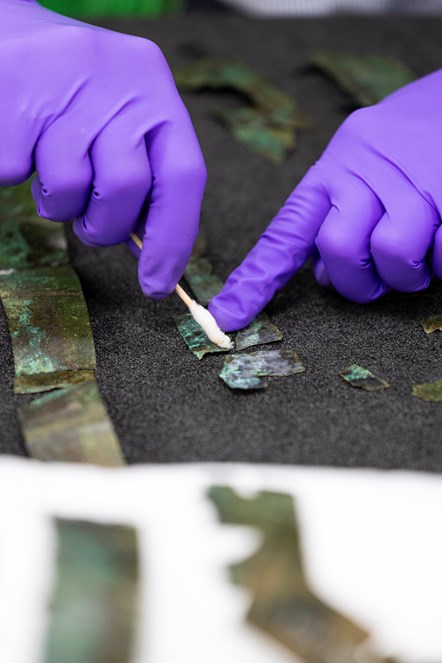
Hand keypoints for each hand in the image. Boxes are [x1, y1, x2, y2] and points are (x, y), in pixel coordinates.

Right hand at [0, 0, 205, 297]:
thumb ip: (143, 173)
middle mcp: (117, 79)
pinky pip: (16, 173)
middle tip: (88, 220)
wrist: (8, 33)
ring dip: (57, 200)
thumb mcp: (121, 121)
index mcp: (155, 88)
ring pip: (68, 185)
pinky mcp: (10, 92)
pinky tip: (20, 146)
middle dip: (104, 224)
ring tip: (49, 169)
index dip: (172, 239)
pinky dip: (16, 175)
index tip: (156, 283)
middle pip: (125, 187)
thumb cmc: (73, 97)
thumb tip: (150, 247)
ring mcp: (62, 82)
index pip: (182, 176)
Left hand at [209, 70, 441, 330]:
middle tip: (377, 279)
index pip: (284, 232)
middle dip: (357, 282)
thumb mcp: (362, 165)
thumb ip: (338, 218)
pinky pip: (441, 249)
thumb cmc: (412, 138)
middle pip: (338, 249)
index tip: (228, 317)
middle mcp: (361, 169)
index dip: (255, 280)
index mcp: (332, 169)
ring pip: (392, 252)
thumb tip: (322, 276)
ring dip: (407, 274)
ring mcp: (408, 176)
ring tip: (419, 258)